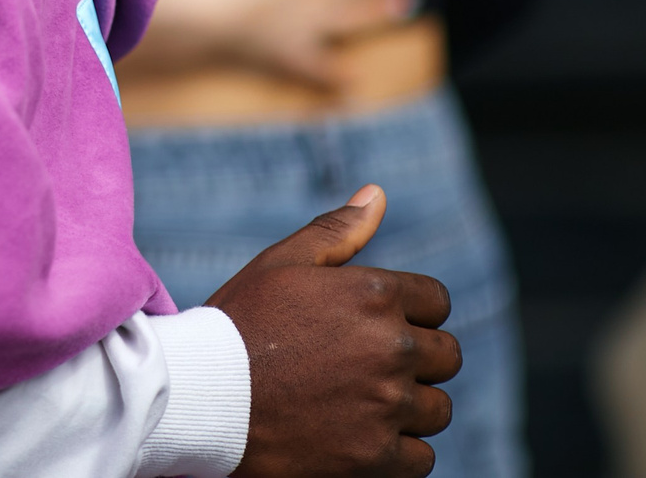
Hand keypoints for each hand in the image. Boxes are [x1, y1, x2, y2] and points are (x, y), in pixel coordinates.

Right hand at [209, 187, 459, 477]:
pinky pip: (420, 458)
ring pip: (437, 408)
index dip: (411, 311)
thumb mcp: (280, 264)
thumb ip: (336, 230)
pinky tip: (359, 437)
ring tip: (360, 403)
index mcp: (375, 294)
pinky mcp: (376, 456)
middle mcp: (391, 347)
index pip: (437, 301)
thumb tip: (377, 194)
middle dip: (416, 360)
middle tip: (366, 367)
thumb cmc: (238, 325)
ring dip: (409, 408)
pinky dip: (397, 452)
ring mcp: (387, 405)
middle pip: (446, 356)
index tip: (378, 327)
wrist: (200, 398)